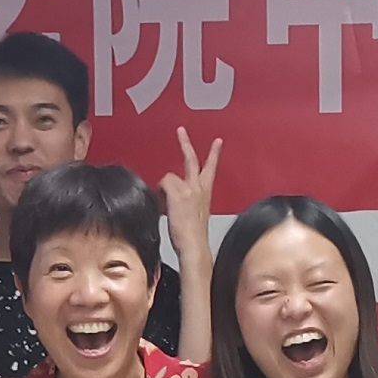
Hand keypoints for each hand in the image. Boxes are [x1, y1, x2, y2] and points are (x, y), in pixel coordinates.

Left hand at [161, 128, 220, 255]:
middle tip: (180, 130)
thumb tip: (171, 202)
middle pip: (192, 160)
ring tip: (165, 201)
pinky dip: (160, 194)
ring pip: (171, 176)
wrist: (195, 246)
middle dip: (185, 143)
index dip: (214, 154)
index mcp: (206, 192)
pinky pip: (163, 184)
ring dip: (165, 188)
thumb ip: (186, 203)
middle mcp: (199, 187)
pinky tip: (163, 206)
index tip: (218, 141)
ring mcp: (189, 189)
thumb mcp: (194, 215)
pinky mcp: (178, 193)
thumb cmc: (194, 236)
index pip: (211, 168)